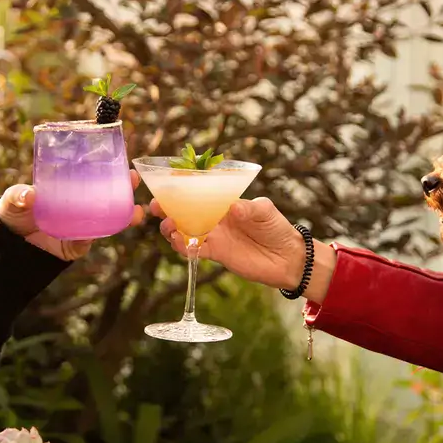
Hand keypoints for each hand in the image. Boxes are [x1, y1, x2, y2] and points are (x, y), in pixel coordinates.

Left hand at [0, 170, 143, 261]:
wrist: (11, 245)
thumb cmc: (15, 213)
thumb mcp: (12, 200)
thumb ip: (18, 195)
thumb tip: (28, 195)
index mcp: (69, 188)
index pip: (93, 176)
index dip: (109, 168)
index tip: (122, 159)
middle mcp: (80, 206)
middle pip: (108, 196)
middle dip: (125, 188)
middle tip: (135, 179)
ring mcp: (81, 226)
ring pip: (107, 221)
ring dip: (124, 217)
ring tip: (138, 213)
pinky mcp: (76, 246)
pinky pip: (87, 242)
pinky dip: (90, 238)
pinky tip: (92, 235)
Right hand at [150, 196, 334, 301]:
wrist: (286, 257)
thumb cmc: (277, 228)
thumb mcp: (265, 210)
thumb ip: (250, 208)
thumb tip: (233, 208)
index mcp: (223, 202)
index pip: (198, 192)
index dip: (180, 188)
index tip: (165, 184)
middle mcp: (215, 218)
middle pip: (184, 211)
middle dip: (167, 208)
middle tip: (156, 207)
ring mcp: (213, 236)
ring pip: (184, 230)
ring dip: (171, 228)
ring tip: (168, 227)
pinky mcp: (215, 253)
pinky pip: (193, 250)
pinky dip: (183, 247)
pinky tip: (178, 243)